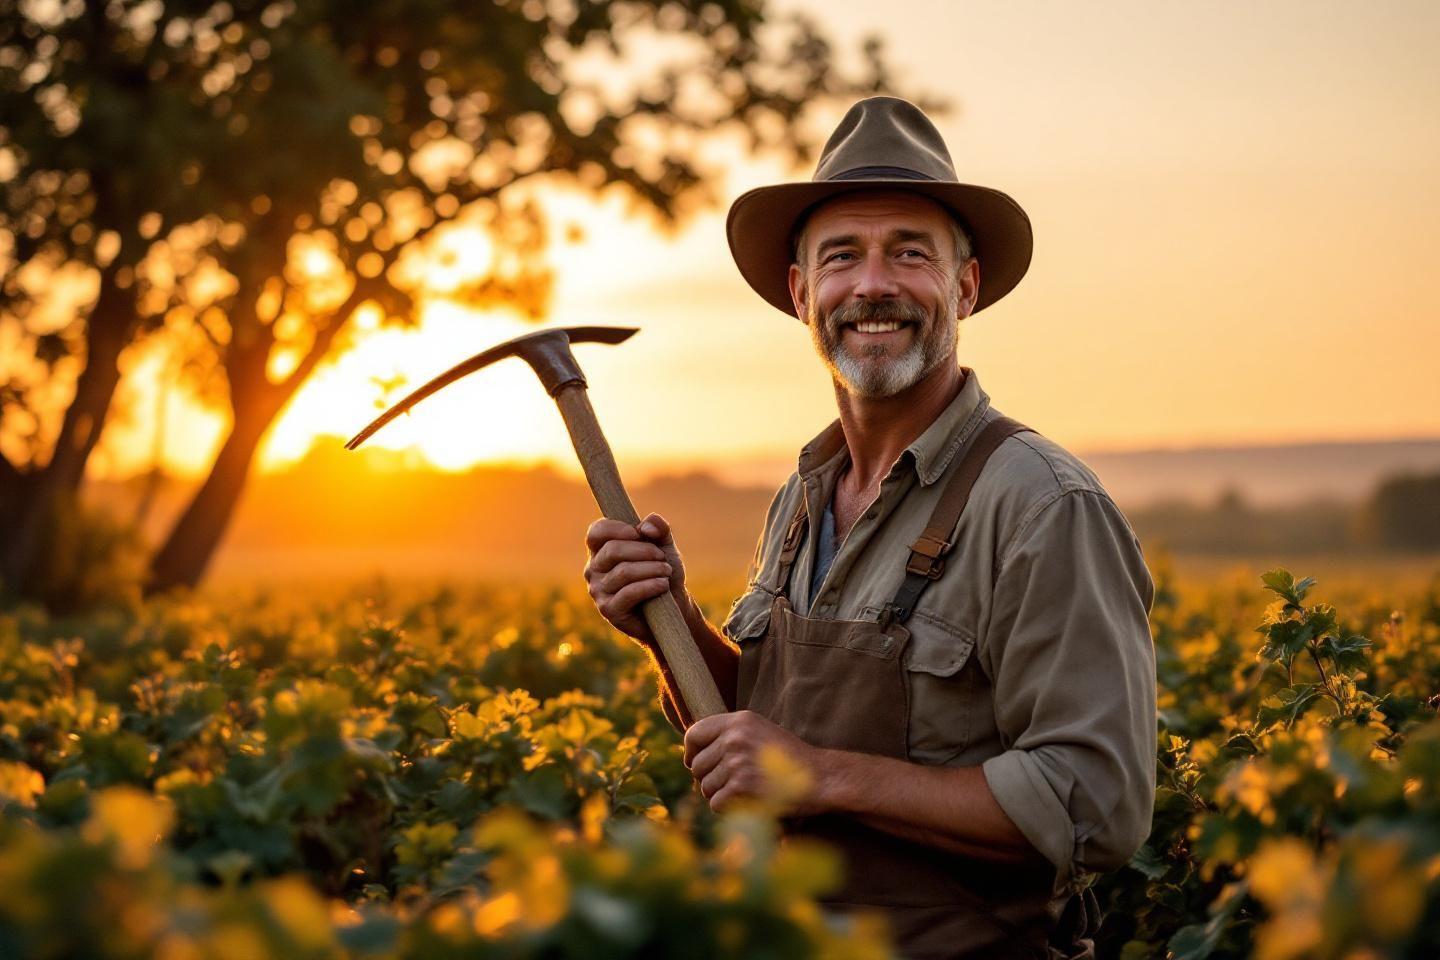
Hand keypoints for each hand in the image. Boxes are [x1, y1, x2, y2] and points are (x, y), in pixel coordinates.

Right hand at [584, 513, 689, 643]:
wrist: (673, 607)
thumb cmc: (663, 573)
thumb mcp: (665, 546)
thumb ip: (659, 529)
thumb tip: (646, 527)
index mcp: (601, 550)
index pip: (596, 532)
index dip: (616, 528)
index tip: (638, 533)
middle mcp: (593, 569)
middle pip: (613, 550)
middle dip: (644, 551)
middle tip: (663, 558)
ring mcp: (598, 591)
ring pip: (624, 572)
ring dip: (652, 569)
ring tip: (666, 572)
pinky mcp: (608, 610)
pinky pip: (628, 593)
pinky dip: (650, 586)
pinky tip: (663, 585)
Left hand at [683, 710, 827, 814]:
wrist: (821, 777)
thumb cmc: (791, 759)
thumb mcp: (760, 732)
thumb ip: (730, 736)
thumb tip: (692, 756)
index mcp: (739, 720)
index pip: (694, 734)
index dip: (691, 753)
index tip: (696, 764)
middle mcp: (735, 737)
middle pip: (698, 765)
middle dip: (709, 779)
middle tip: (732, 784)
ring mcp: (737, 761)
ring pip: (706, 787)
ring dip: (721, 796)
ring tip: (746, 792)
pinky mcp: (742, 786)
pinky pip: (717, 804)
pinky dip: (729, 809)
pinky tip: (749, 803)